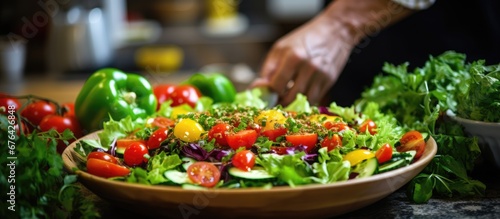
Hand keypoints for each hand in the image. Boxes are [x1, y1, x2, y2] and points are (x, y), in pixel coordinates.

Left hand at [251, 0, 412, 105]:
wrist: (335, 31)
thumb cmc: (304, 38)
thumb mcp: (281, 48)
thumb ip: (268, 69)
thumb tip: (257, 89)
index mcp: (293, 56)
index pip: (276, 86)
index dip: (269, 93)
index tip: (267, 94)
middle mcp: (308, 67)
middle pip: (289, 98)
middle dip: (279, 102)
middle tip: (275, 101)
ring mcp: (321, 76)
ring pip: (302, 102)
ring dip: (292, 104)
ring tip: (287, 98)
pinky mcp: (330, 81)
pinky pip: (314, 99)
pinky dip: (304, 101)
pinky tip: (300, 94)